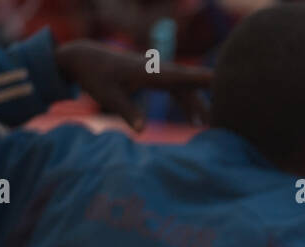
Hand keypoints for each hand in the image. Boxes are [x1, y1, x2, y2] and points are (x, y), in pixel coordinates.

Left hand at [55, 41, 211, 129]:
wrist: (84, 58)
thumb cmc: (95, 76)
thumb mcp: (107, 96)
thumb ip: (127, 112)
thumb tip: (141, 131)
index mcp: (147, 72)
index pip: (180, 76)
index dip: (201, 79)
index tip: (221, 79)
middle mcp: (156, 69)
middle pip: (187, 84)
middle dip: (205, 98)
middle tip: (221, 117)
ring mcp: (156, 72)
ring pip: (184, 88)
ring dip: (196, 105)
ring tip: (206, 125)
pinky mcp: (154, 76)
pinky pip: (177, 89)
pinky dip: (187, 102)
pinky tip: (194, 119)